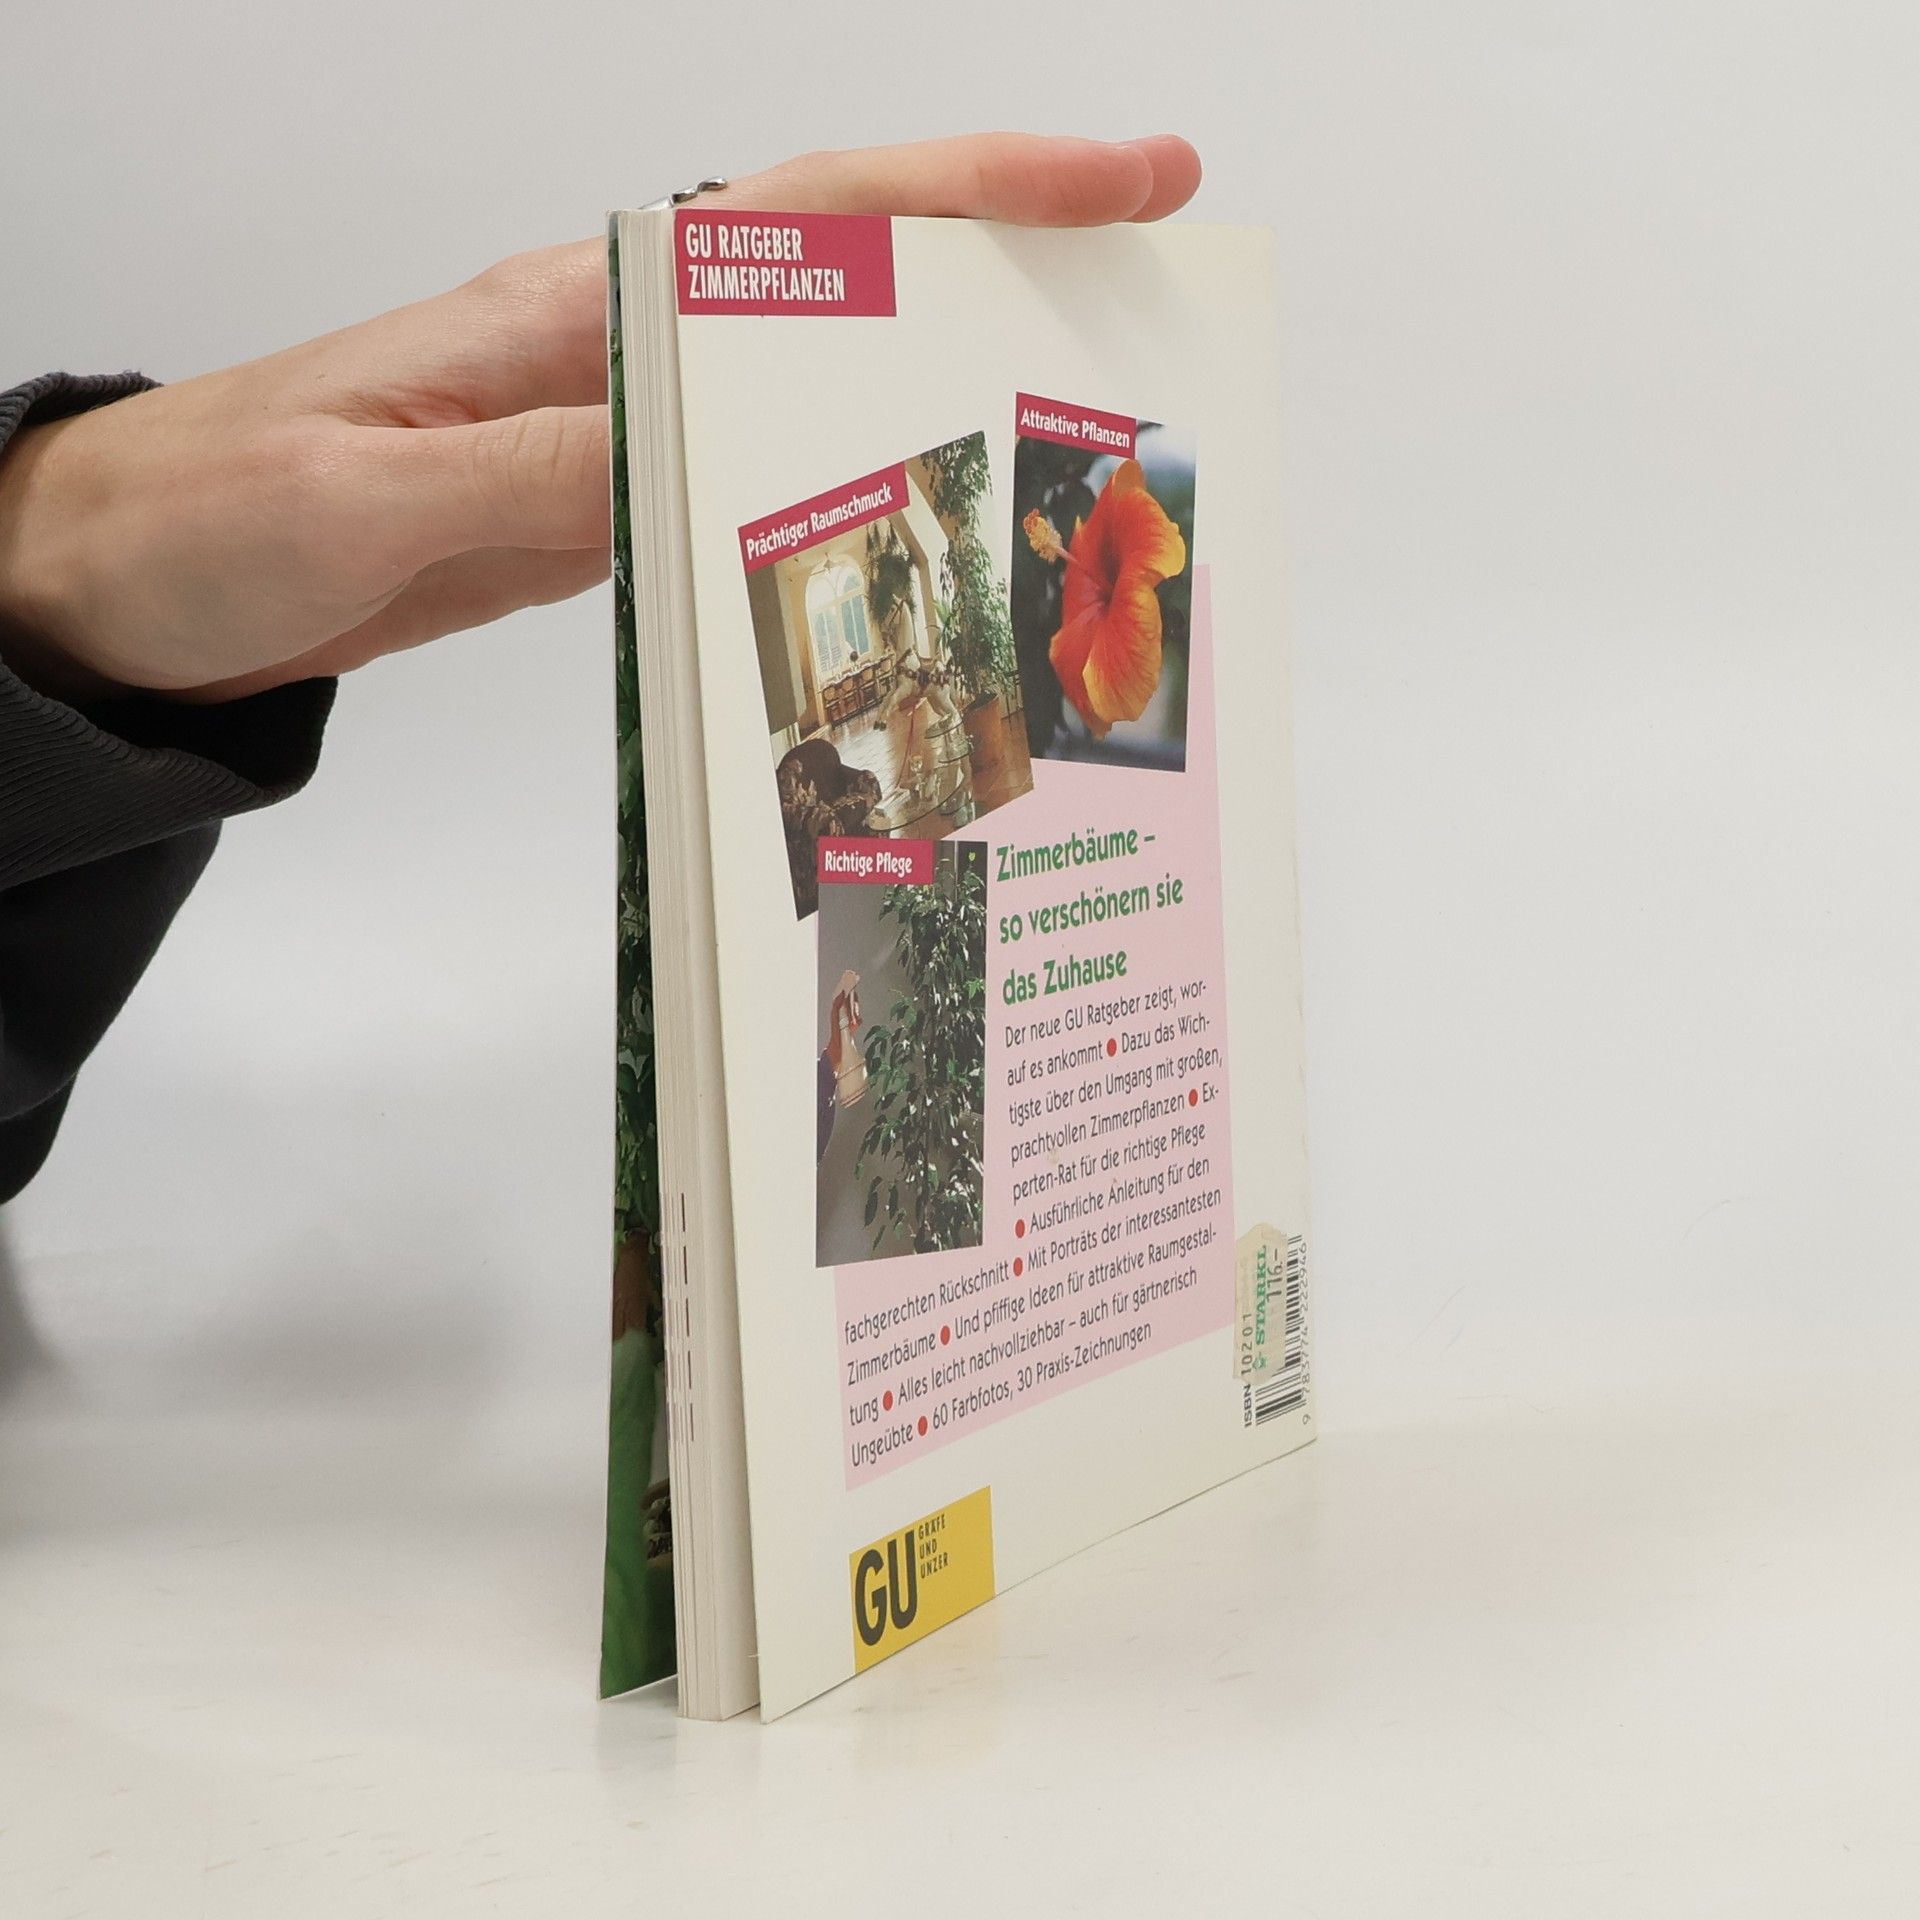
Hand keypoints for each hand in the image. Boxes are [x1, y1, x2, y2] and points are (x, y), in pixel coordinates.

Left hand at [0, 134, 1200, 703]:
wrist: (121, 586)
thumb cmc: (209, 520)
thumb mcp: (369, 497)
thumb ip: (539, 472)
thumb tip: (701, 448)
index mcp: (572, 316)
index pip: (811, 219)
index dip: (975, 186)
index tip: (1120, 175)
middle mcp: (613, 354)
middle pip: (849, 279)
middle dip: (1009, 265)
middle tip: (1154, 291)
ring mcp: (611, 432)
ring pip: (817, 384)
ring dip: (945, 388)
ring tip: (1071, 428)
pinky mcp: (592, 509)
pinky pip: (752, 481)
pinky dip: (847, 490)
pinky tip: (908, 529)